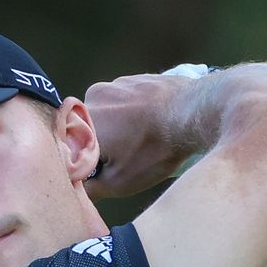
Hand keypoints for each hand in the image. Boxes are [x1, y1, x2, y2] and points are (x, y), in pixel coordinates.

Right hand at [83, 74, 197, 200]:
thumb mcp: (120, 182)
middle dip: (103, 143)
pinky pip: (127, 100)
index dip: (85, 159)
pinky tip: (153, 124)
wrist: (195, 113)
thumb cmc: (156, 150)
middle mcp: (93, 96)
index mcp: (82, 121)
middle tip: (127, 156)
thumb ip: (89, 187)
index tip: (103, 170)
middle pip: (89, 127)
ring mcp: (116, 83)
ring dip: (120, 127)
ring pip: (109, 112)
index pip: (70, 144)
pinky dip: (136, 113)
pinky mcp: (137, 78)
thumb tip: (76, 187)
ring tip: (144, 140)